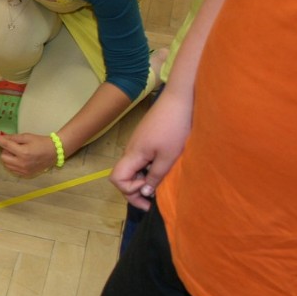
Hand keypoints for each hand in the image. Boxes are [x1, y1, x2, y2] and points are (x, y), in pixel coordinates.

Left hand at [0, 131, 56, 176]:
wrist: (55, 152)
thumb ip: (13, 138)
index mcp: (23, 152)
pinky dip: (13, 163)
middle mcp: (22, 163)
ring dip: (8, 158)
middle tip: (14, 147)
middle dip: (5, 151)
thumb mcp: (27, 137)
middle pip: (3, 157)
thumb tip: (0, 136)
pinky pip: (12, 169)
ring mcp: (23, 170)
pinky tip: (20, 159)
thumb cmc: (41, 142)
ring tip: (18, 153)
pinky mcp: (25, 174)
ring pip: (6, 164)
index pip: (5, 145)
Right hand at [110, 88, 191, 208]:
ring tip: (159, 181)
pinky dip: (147, 168)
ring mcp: (137, 143)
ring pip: (132, 168)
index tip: (148, 191)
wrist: (179, 99)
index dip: (129, 190)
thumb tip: (145, 192)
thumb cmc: (175, 127)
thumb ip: (155, 176)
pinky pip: (140, 159)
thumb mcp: (168, 157)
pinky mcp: (145, 138)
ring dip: (142, 179)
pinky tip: (162, 166)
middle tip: (153, 197)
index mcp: (133, 155)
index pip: (117, 179)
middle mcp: (130, 150)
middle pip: (122, 175)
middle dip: (134, 189)